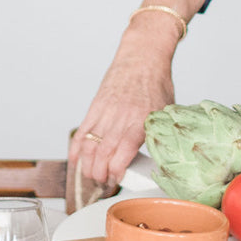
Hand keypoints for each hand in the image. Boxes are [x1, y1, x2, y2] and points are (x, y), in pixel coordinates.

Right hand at [69, 43, 174, 186]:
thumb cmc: (157, 84)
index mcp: (139, 122)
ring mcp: (105, 112)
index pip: (123, 153)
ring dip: (88, 165)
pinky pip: (83, 130)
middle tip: (103, 184)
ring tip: (91, 177)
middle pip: (103, 153)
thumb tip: (159, 156)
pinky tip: (76, 160)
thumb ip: (157, 133)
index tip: (117, 180)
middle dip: (100, 173)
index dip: (116, 171)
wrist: (142, 57)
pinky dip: (77, 147)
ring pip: (90, 144)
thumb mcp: (165, 111)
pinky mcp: (96, 106)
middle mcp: (120, 118)